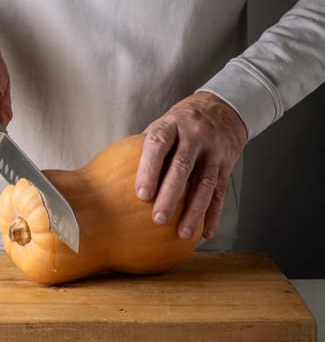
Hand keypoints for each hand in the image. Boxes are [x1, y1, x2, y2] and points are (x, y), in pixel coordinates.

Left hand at [135, 92, 246, 239]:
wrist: (222, 109)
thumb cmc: (181, 123)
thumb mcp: (163, 124)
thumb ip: (144, 147)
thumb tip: (114, 175)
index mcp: (171, 125)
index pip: (159, 145)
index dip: (150, 169)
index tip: (141, 194)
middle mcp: (194, 137)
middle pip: (182, 167)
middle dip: (170, 195)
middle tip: (158, 219)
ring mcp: (213, 151)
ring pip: (205, 183)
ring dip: (194, 211)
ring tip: (183, 232)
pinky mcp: (226, 164)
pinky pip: (221, 192)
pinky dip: (214, 214)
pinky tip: (205, 232)